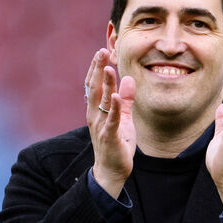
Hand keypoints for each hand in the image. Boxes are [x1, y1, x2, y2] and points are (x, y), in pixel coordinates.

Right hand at [85, 48, 136, 198]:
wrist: (111, 171)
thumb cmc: (117, 144)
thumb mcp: (124, 119)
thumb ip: (126, 100)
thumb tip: (129, 80)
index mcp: (96, 110)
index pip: (93, 85)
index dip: (96, 68)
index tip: (102, 51)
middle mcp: (94, 116)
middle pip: (93, 88)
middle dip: (97, 69)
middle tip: (101, 51)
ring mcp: (100, 126)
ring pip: (101, 101)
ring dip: (104, 84)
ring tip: (107, 67)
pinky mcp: (110, 137)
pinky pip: (111, 120)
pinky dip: (114, 108)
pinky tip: (116, 96)